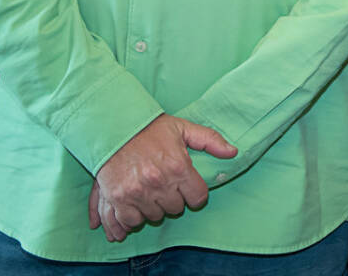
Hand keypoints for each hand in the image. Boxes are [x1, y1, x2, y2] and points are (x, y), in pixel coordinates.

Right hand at [89, 114, 236, 241]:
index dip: (195, 194)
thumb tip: (233, 152)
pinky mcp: (118, 198)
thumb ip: (210, 140)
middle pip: (175, 209)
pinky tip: (135, 205)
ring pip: (154, 216)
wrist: (114, 127)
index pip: (198, 197)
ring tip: (150, 193)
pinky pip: (131, 221)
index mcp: (178, 167)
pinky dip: (134, 216)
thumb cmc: (150, 129)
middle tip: (166, 187)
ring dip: (154, 208)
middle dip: (174, 200)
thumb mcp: (183, 128)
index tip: (188, 188)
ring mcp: (137, 192)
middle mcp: (159, 182)